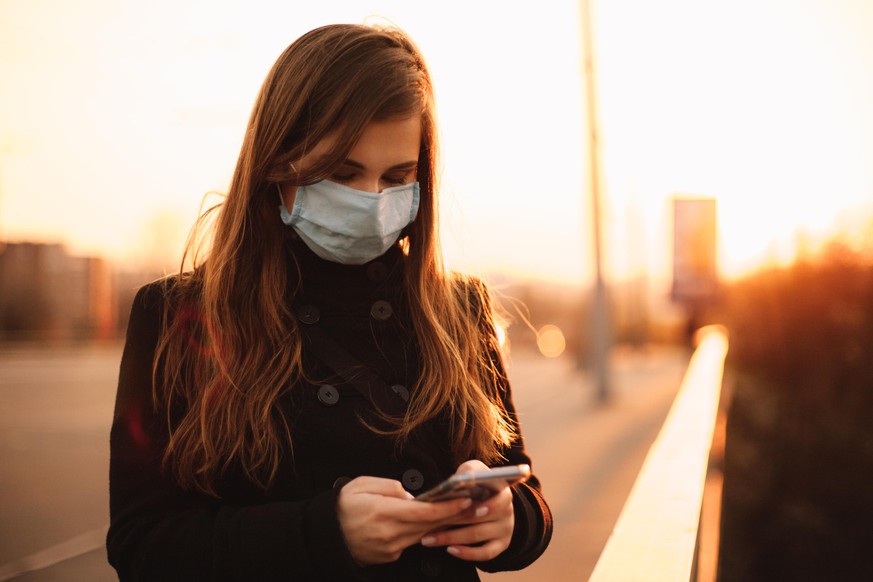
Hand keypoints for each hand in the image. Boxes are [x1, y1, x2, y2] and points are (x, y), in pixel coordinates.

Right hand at [337, 476, 473, 565]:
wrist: (326, 535)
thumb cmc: (343, 506)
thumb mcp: (362, 485)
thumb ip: (389, 487)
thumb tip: (412, 496)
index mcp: (383, 512)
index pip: (424, 512)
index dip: (448, 507)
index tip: (465, 500)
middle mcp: (389, 533)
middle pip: (430, 525)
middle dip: (454, 516)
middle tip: (476, 506)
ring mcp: (390, 548)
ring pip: (424, 535)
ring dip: (443, 525)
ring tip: (462, 512)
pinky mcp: (390, 556)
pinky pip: (411, 542)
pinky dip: (424, 533)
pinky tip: (435, 524)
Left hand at [419, 460, 514, 561]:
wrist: (487, 499)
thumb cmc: (477, 483)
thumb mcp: (474, 471)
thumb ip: (468, 472)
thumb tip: (459, 480)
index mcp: (504, 492)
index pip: (500, 499)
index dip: (488, 503)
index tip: (468, 503)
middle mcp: (508, 512)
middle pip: (481, 518)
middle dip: (453, 519)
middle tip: (429, 523)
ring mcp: (505, 530)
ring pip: (477, 535)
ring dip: (450, 537)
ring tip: (428, 538)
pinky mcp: (500, 545)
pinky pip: (484, 554)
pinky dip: (466, 553)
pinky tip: (449, 549)